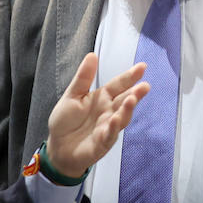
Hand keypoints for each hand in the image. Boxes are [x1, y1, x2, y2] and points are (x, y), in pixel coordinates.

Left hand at [44, 53, 149, 177]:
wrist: (58, 148)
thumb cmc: (66, 122)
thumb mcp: (72, 95)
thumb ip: (84, 78)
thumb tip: (92, 55)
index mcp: (102, 98)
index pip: (118, 85)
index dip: (129, 76)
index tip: (142, 67)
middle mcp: (109, 111)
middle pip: (125, 100)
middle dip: (135, 93)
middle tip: (145, 86)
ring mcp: (108, 127)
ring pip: (121, 117)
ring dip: (127, 109)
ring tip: (131, 99)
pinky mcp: (102, 142)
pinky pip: (109, 134)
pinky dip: (112, 128)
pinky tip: (115, 120)